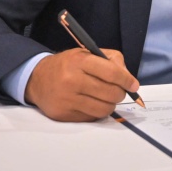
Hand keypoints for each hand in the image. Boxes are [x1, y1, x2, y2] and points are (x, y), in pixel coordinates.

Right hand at [24, 48, 139, 121]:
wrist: (37, 79)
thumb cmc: (67, 65)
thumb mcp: (86, 53)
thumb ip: (111, 60)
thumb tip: (128, 78)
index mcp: (79, 61)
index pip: (111, 73)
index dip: (126, 80)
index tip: (134, 85)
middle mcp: (72, 80)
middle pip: (110, 93)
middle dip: (120, 94)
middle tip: (119, 92)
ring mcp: (67, 99)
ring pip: (103, 109)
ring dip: (110, 105)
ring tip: (106, 98)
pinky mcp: (64, 114)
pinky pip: (91, 118)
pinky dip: (97, 112)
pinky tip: (92, 103)